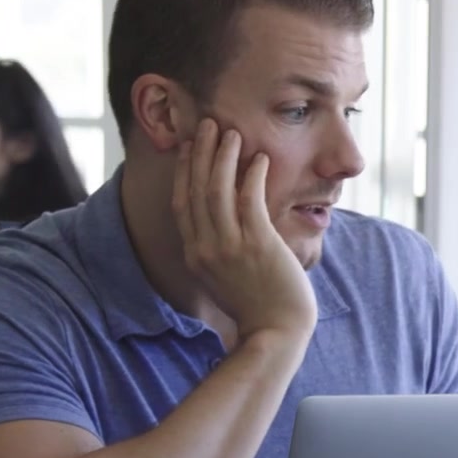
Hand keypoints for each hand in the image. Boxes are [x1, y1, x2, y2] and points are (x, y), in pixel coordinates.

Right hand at [172, 120, 316, 343]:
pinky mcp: (257, 246)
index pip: (182, 203)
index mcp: (195, 255)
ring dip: (223, 157)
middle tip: (206, 125)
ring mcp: (230, 247)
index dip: (184, 171)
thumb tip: (221, 230)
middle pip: (196, 190)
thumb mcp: (223, 279)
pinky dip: (252, 176)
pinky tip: (259, 158)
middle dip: (199, 154)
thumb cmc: (257, 307)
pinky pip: (250, 201)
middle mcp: (205, 248)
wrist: (275, 333)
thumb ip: (217, 252)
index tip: (188, 147)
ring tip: (230, 132)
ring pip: (218, 191)